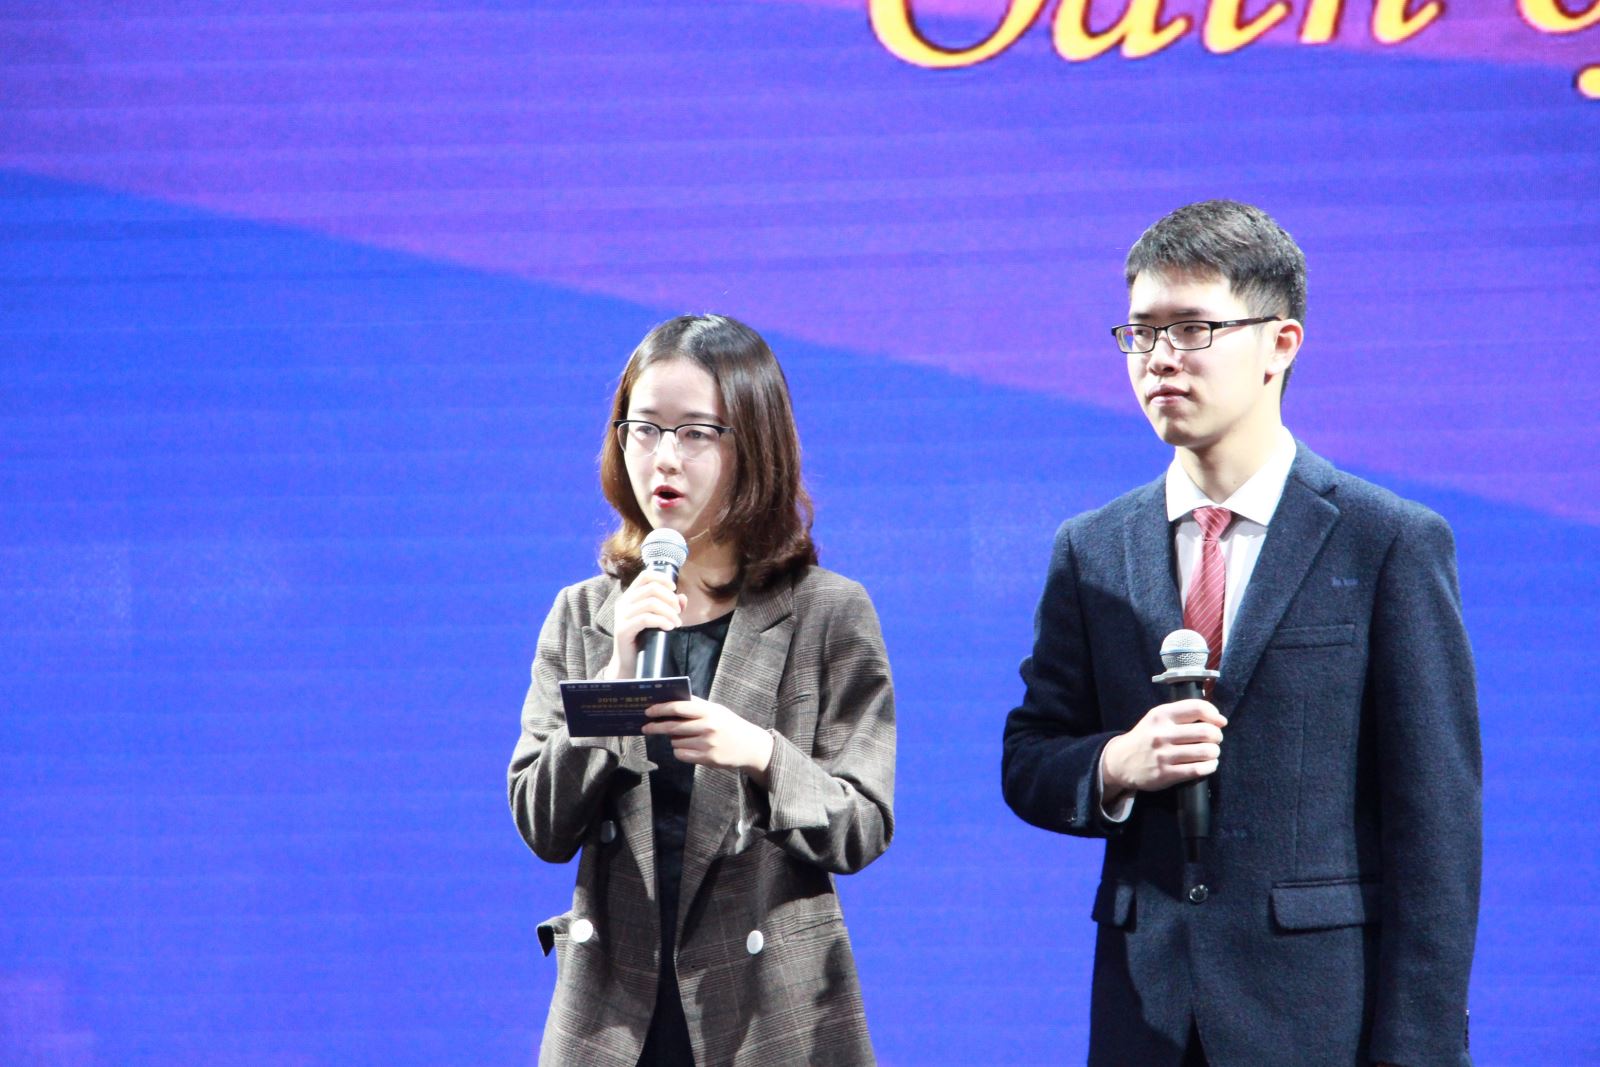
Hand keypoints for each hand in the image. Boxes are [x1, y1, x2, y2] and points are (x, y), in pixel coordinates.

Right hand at [607, 570, 685, 678]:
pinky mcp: (623, 629)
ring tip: (677, 622)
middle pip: (651, 588)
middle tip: (678, 612)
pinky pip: (646, 619)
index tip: (674, 588)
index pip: (645, 576)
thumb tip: (683, 598)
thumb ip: (670, 607)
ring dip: (669, 612)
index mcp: (630, 596)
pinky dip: (662, 621)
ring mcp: (622, 616)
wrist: (629, 662)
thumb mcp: (658, 619)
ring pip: (651, 603)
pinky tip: (669, 627)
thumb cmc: (644, 638)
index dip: (662, 578)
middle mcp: (624, 603)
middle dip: (670, 598)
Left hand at [642, 697, 775, 784]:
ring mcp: (708, 744)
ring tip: (682, 737)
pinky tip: (687, 747)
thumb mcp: (716, 710)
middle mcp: (708, 727)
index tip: (648, 711)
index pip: (678, 707)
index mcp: (709, 711)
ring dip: (673, 740)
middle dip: (656, 727)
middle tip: (646, 727)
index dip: (660, 709)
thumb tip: (669, 701)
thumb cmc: (729, 725)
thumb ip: (696, 705)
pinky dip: (679, 751)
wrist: (750, 746)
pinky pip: (681, 755)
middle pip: (672, 727)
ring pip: (676, 742)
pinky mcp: (708, 759)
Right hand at [1101, 698, 1227, 802]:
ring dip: (1214, 752)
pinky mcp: (1166, 774)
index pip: (1197, 708)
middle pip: (1207, 731)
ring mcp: (1164, 755)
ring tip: (1210, 752)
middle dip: (1217, 736)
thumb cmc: (1145, 737)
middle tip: (1214, 739)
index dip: (1215, 714)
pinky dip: (1210, 766)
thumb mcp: (1157, 718)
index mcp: (1161, 715)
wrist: (1120, 761)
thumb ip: (1183, 713)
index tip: (1220, 722)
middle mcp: (1162, 734)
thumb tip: (1218, 719)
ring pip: (1206, 752)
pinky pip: (1198, 770)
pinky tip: (1208, 764)